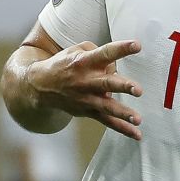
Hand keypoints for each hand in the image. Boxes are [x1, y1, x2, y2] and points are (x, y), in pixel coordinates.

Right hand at [26, 39, 143, 139]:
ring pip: (108, 106)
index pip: (105, 53)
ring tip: (137, 119)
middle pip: (108, 83)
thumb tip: (115, 65)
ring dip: (123, 113)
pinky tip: (137, 134)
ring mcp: (88, 98)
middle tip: (138, 90)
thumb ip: (98, 51)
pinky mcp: (89, 111)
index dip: (121, 49)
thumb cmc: (64, 65)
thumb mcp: (76, 50)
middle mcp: (87, 81)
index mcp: (85, 62)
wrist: (41, 86)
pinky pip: (107, 121)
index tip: (137, 45)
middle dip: (123, 86)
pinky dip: (122, 129)